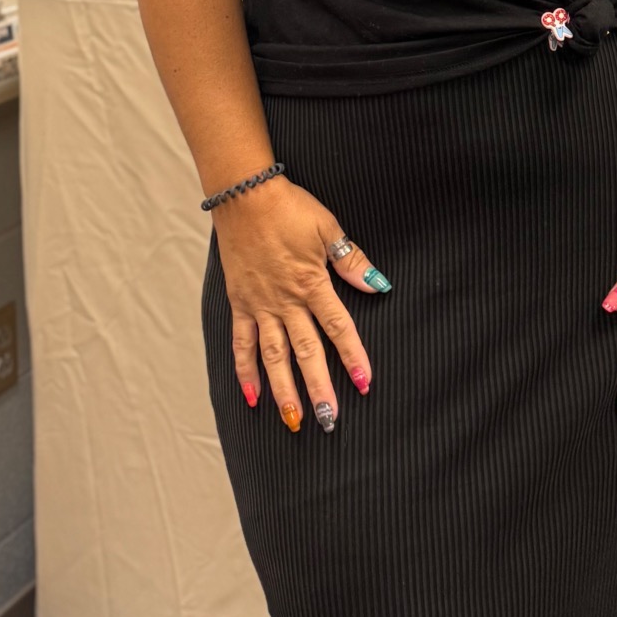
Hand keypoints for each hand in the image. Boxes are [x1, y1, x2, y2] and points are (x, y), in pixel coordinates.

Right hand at [215, 177, 390, 433]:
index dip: (353, 357)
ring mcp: (260, 306)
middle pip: (306, 352)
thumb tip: (376, 285)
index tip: (365, 383)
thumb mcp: (328, 229)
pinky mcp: (240, 303)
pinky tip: (253, 396)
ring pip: (274, 357)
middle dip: (318, 387)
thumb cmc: (289, 208)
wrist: (245, 197)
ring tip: (294, 419)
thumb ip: (350, 262)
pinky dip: (246, 371)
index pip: (338, 328)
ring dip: (284, 390)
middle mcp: (286, 302)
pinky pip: (242, 343)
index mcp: (312, 284)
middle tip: (329, 419)